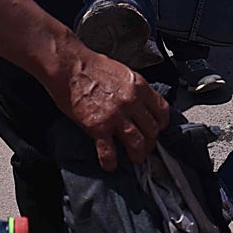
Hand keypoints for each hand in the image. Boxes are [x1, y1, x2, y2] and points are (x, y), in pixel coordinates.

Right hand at [47, 46, 169, 171]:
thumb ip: (134, 89)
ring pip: (137, 144)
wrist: (70, 66)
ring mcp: (116, 116)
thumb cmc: (92, 66)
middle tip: (145, 147)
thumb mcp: (123, 72)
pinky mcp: (98, 127)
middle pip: (151, 130)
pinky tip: (110, 165)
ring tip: (135, 159)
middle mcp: (132, 102)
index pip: (162, 111)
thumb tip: (140, 101)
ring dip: (137, 155)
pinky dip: (110, 162)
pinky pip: (109, 152)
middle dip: (150, 142)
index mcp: (139, 87)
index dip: (161, 124)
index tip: (157, 128)